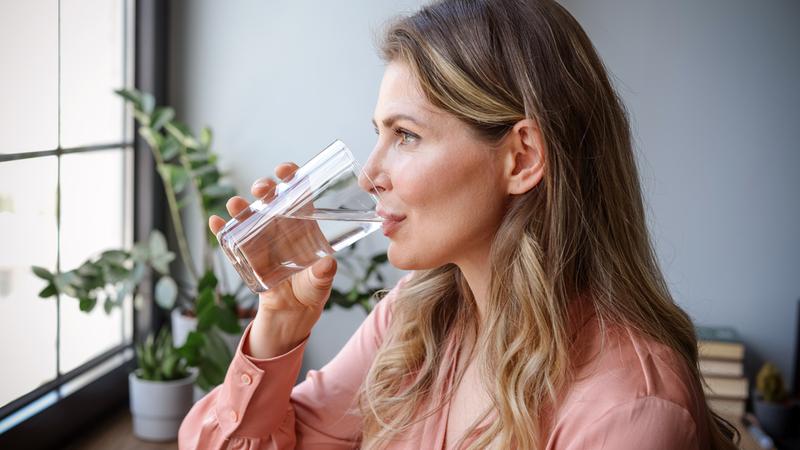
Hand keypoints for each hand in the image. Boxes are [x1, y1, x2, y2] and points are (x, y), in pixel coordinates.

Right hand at [209, 162, 337, 356]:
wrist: (292, 315)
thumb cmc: (311, 292)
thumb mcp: (320, 284)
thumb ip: (323, 275)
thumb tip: (328, 265)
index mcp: (304, 226)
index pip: (298, 195)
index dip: (292, 178)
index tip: (286, 170)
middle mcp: (282, 227)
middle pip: (271, 200)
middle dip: (264, 188)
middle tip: (262, 188)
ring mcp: (262, 239)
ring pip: (250, 216)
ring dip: (241, 207)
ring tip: (236, 204)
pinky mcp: (247, 255)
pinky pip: (231, 239)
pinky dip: (221, 230)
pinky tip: (215, 222)